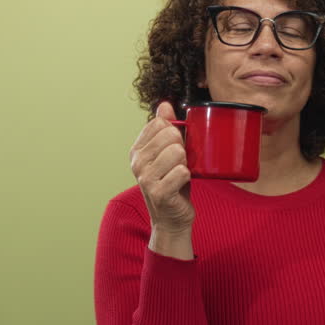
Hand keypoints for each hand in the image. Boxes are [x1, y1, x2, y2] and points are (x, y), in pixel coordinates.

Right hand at [129, 102, 194, 254]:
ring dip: (186, 163)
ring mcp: (145, 178)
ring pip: (177, 152)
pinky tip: (181, 184)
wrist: (171, 219)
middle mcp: (137, 162)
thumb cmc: (172, 184)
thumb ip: (166, 129)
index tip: (173, 147)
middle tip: (179, 164)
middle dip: (182, 147)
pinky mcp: (158, 192)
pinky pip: (182, 171)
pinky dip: (187, 177)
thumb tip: (164, 105)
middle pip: (169, 134)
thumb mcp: (168, 154)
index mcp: (137, 150)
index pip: (159, 123)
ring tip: (180, 174)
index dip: (174, 132)